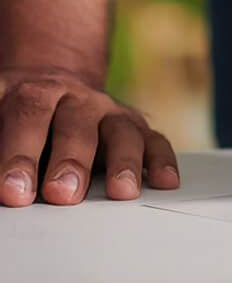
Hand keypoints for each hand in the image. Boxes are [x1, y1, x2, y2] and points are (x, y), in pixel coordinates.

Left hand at [0, 66, 178, 205]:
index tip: (13, 191)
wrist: (49, 89)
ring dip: (122, 161)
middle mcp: (72, 98)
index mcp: (31, 94)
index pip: (25, 116)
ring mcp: (106, 111)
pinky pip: (153, 140)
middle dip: (70, 160)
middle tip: (61, 193)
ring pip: (119, 130)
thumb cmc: (15, 120)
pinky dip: (161, 160)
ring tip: (121, 192)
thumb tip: (0, 186)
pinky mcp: (134, 126)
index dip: (19, 153)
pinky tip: (165, 181)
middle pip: (74, 123)